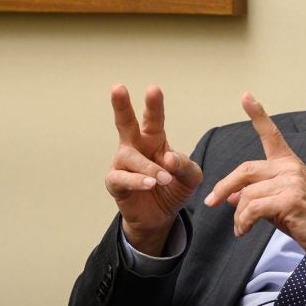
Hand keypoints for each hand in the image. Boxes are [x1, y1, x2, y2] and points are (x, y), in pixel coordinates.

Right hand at [105, 85, 202, 255]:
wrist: (160, 217)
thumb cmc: (172, 188)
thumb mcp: (190, 177)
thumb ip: (185, 166)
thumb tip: (168, 159)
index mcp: (153, 139)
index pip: (154, 119)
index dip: (153, 104)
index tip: (153, 89)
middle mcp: (134, 147)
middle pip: (125, 123)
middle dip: (121, 106)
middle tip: (118, 88)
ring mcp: (122, 165)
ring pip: (130, 157)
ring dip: (148, 167)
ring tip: (162, 179)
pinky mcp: (115, 183)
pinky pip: (122, 179)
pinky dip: (137, 181)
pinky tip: (150, 184)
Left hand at [204, 94, 305, 261]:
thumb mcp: (278, 204)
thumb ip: (256, 195)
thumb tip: (230, 196)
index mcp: (289, 164)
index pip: (271, 135)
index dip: (257, 114)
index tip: (246, 97)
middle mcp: (290, 168)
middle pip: (245, 170)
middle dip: (224, 186)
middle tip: (211, 202)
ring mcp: (291, 182)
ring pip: (247, 194)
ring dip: (238, 215)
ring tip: (241, 228)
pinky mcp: (289, 199)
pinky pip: (253, 209)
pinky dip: (243, 222)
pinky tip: (244, 231)